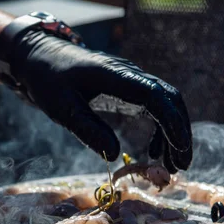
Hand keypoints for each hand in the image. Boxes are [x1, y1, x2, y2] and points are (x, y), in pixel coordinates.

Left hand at [0, 30, 192, 173]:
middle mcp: (130, 75)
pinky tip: (153, 152)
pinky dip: (159, 130)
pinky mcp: (128, 90)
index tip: (179, 148)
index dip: (171, 121)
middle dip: (180, 132)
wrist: (41, 58)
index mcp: (115, 75)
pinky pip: (153, 108)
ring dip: (173, 133)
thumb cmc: (49, 80)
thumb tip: (115, 154)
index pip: (155, 95)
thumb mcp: (62, 108)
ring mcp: (131, 81)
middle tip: (181, 165)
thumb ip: (87, 129)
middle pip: (169, 99)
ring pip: (165, 104)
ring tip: (172, 165)